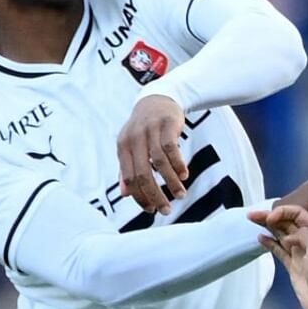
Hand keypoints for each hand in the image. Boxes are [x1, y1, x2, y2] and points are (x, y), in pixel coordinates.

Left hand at [117, 95, 188, 214]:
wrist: (158, 99)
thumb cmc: (144, 129)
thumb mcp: (131, 147)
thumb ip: (127, 169)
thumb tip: (125, 194)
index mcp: (123, 146)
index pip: (129, 178)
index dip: (139, 196)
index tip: (151, 210)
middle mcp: (134, 138)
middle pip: (142, 173)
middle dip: (155, 195)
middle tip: (166, 210)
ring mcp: (151, 130)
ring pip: (159, 162)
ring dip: (171, 182)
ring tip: (181, 194)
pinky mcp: (167, 124)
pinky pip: (172, 148)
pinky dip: (178, 164)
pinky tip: (184, 175)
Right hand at [249, 205, 307, 308]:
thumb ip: (305, 235)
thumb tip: (288, 237)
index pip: (299, 214)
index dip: (284, 212)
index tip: (271, 217)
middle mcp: (307, 240)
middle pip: (287, 223)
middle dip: (271, 216)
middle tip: (253, 214)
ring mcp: (299, 253)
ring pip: (281, 234)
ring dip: (268, 227)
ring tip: (254, 221)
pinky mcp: (292, 265)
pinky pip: (278, 250)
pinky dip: (269, 243)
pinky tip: (261, 238)